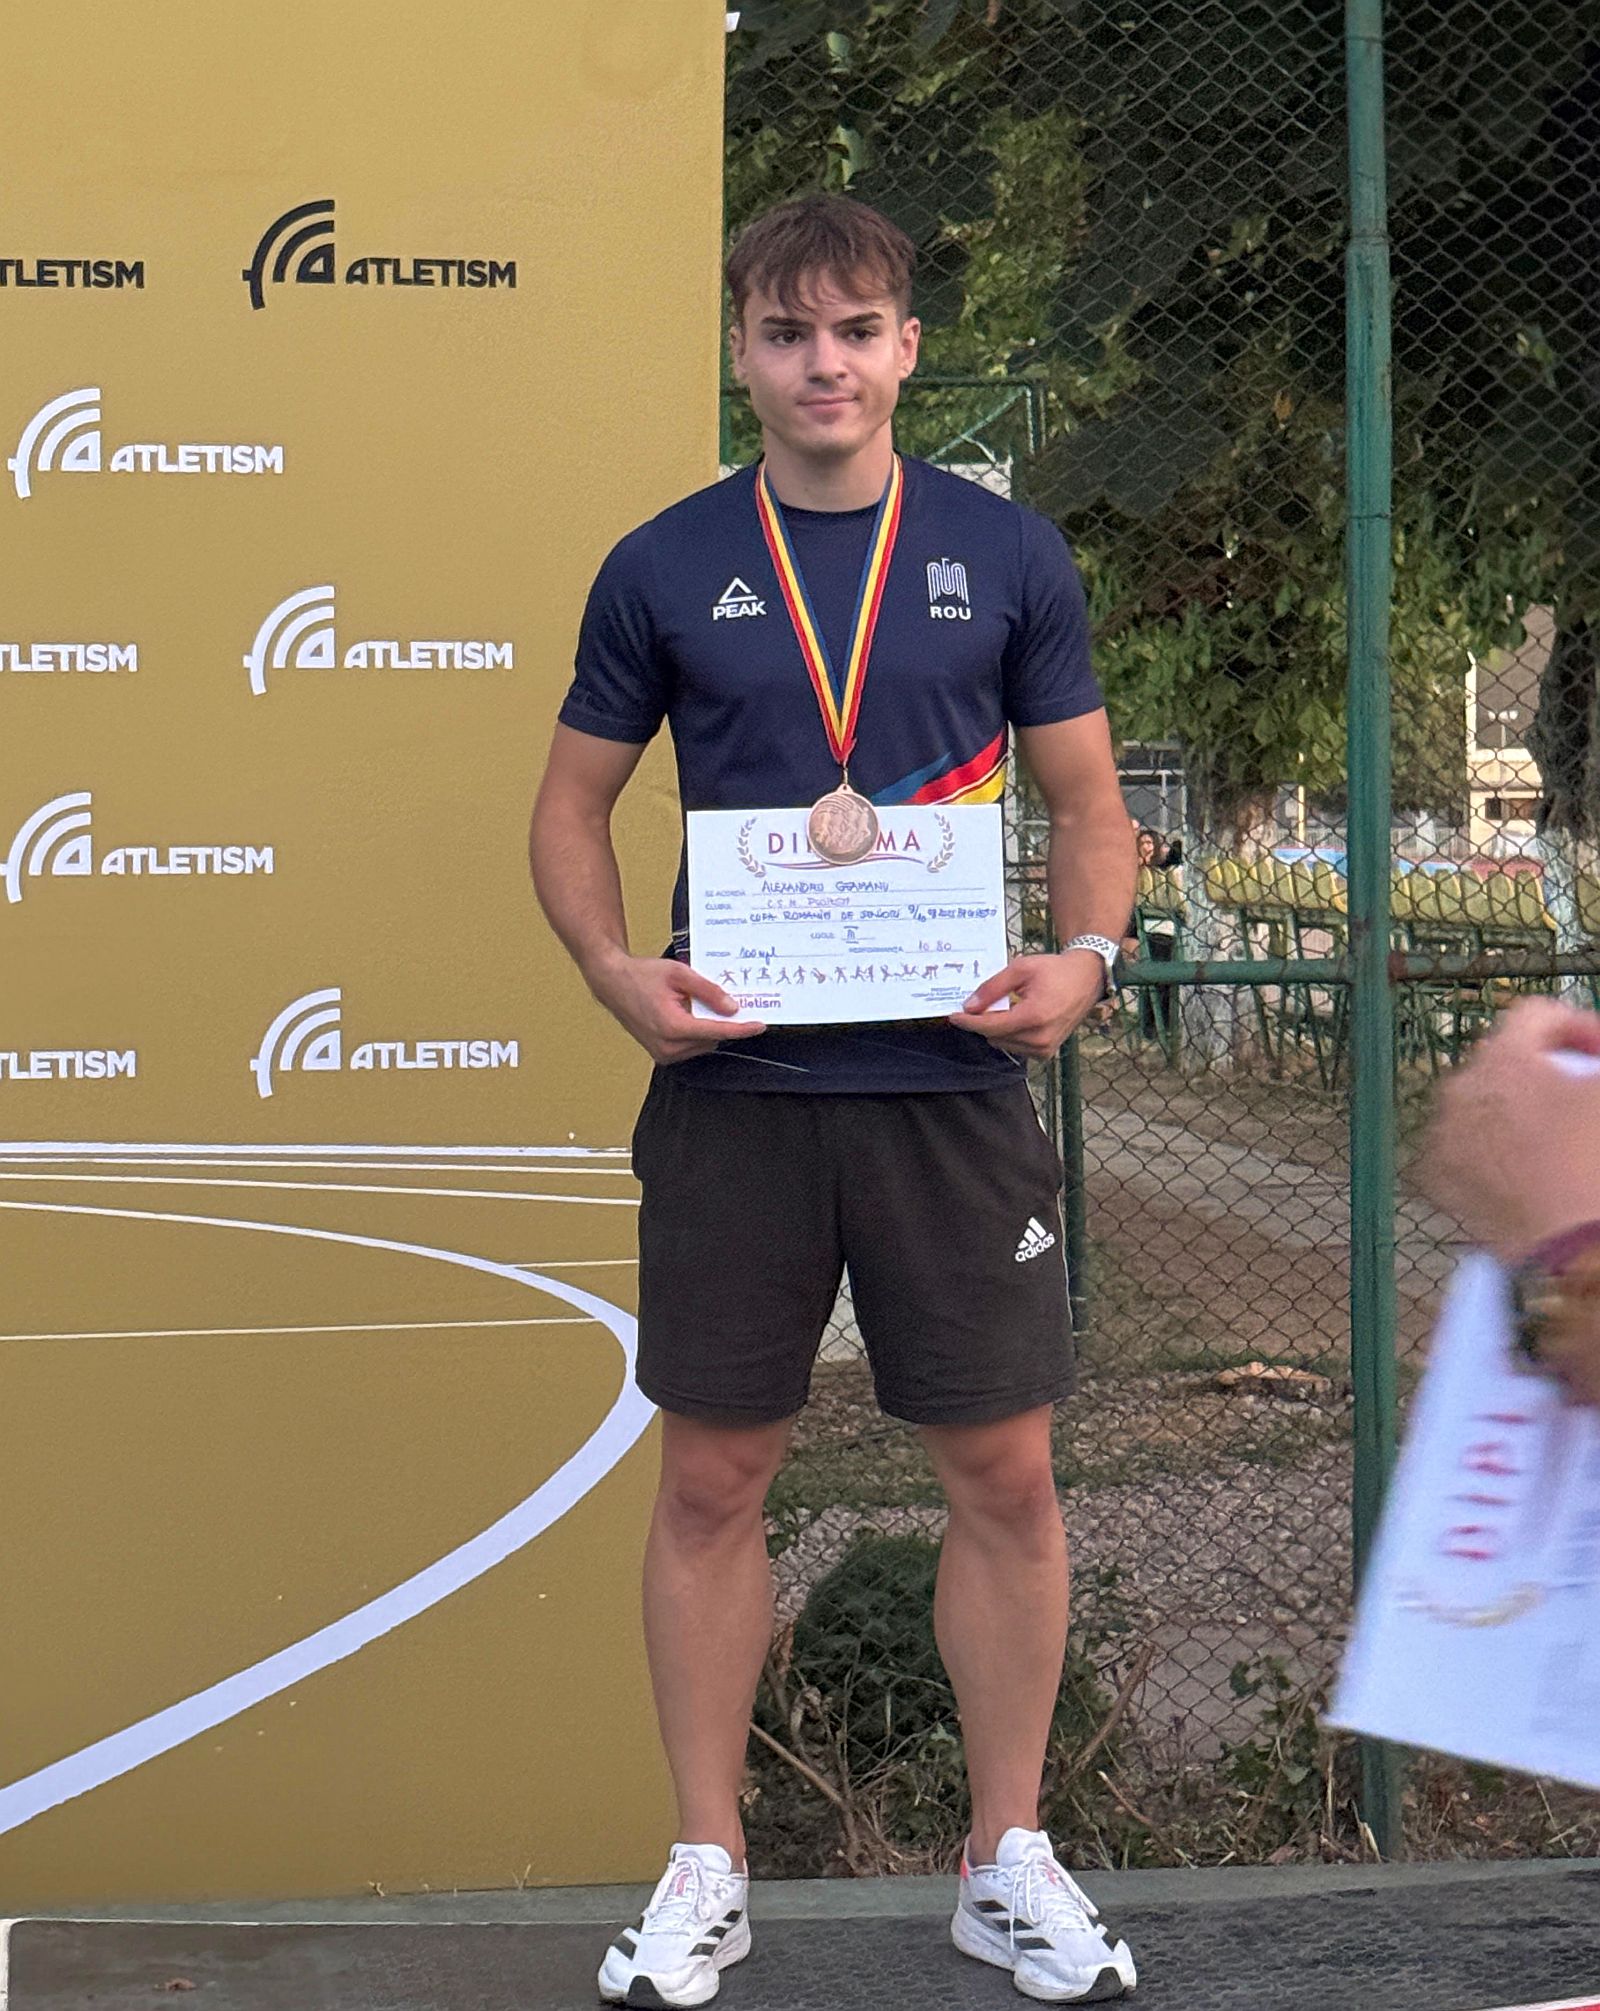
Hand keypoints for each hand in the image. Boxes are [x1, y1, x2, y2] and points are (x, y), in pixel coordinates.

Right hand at [587, 953, 766, 1065]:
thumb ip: (709, 991)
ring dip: (707, 1028)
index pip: (717, 1032)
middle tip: (723, 1001)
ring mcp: (663, 1054)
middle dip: (721, 1023)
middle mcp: (668, 1046)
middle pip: (712, 1039)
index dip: (741, 1029)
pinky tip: (686, 1014)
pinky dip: (695, 1033)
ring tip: (693, 1004)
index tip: (759, 1026)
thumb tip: (733, 1008)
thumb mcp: (680, 974)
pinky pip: (690, 1047)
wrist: (612, 982)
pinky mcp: (661, 1055)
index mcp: (673, 1027)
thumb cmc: (642, 975)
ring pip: (702, 1045)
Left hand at [947, 949, 1104, 1060]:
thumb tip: (969, 1006)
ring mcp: (1044, 1049)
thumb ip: (992, 988)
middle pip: (994, 1036)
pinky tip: (1019, 1016)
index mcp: (1034, 1017)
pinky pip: (1015, 1047)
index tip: (953, 1016)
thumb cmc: (1054, 971)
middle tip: (988, 1001)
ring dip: (998, 1028)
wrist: (1086, 979)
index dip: (968, 1021)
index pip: (990, 1027)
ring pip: (1002, 1043)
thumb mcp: (1020, 969)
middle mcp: (1040, 1038)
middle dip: (984, 1021)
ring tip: (1011, 1006)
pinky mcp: (1046, 1053)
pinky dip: (1010, 1033)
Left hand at [1420, 997, 1599, 1260]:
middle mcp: (1459, 1089)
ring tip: (1553, 1138)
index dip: (1576, 1026)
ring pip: (1479, 1106)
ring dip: (1513, 1111)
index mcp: (1503, 1058)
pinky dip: (1491, 1150)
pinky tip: (1526, 1170)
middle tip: (1577, 1095)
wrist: (1575, 1247)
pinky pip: (1464, 1148)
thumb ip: (1593, 1060)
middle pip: (1502, 1061)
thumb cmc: (1595, 1161)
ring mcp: (1442, 1137)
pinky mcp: (1437, 1181)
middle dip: (1542, 1071)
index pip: (1534, 1015)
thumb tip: (1585, 1072)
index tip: (1597, 1054)